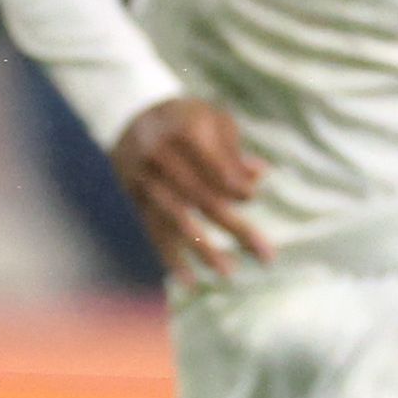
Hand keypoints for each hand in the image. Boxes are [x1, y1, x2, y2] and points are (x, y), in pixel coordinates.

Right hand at [110, 95, 270, 281]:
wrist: (129, 117)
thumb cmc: (185, 119)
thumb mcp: (213, 119)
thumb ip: (234, 148)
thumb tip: (260, 176)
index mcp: (185, 131)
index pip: (219, 171)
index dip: (238, 189)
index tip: (250, 198)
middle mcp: (161, 156)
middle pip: (204, 199)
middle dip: (237, 230)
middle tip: (267, 257)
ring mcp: (144, 180)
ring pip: (178, 221)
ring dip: (204, 250)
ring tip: (229, 273)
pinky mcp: (132, 199)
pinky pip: (152, 232)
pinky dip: (170, 258)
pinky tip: (189, 281)